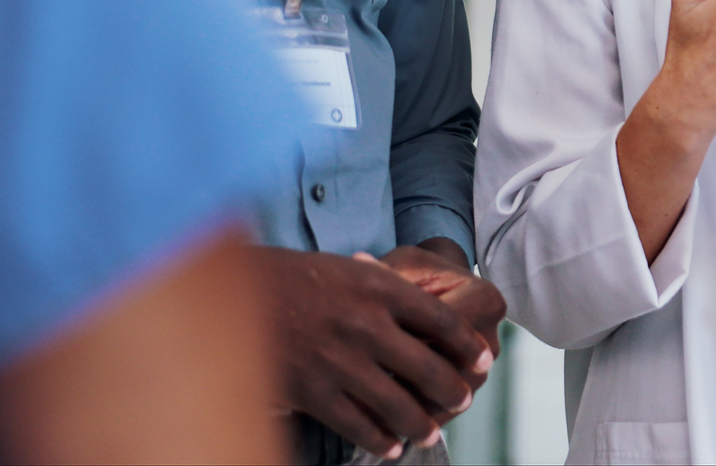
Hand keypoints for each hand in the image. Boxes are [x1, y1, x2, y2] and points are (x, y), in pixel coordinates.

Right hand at [254, 247, 494, 460]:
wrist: (232, 294)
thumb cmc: (295, 277)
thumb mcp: (350, 269)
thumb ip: (390, 291)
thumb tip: (433, 311)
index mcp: (380, 288)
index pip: (442, 321)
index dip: (467, 345)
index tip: (483, 360)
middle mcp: (366, 324)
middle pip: (428, 367)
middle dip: (452, 390)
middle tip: (463, 400)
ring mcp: (339, 360)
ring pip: (397, 404)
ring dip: (421, 423)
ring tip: (432, 432)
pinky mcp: (313, 390)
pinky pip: (357, 424)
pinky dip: (380, 439)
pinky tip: (392, 446)